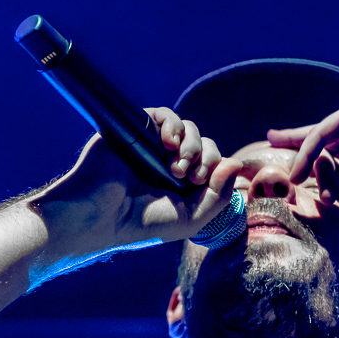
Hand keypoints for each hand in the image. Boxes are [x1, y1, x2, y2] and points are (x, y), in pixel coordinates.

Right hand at [34, 107, 242, 256]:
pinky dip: (173, 124)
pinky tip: (168, 142)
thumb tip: (236, 162)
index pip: (213, 164)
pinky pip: (164, 114)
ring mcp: (153, 146)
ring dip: (191, 144)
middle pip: (204, 144)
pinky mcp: (137, 130)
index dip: (216, 168)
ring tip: (175, 165)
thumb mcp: (191, 218)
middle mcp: (169, 163)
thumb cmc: (142, 223)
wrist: (101, 215)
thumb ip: (218, 195)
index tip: (200, 183)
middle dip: (204, 158)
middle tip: (188, 177)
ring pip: (188, 129)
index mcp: (183, 184)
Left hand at [267, 100, 338, 240]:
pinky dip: (307, 149)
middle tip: (273, 144)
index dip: (318, 162)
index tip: (299, 175)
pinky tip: (296, 170)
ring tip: (277, 167)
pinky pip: (323, 133)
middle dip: (297, 142)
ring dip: (297, 150)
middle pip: (322, 138)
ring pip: (319, 134)